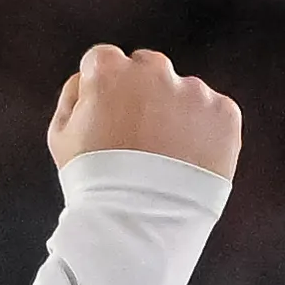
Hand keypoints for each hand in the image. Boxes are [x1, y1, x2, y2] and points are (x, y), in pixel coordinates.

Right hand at [46, 45, 241, 179]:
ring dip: (174, 115)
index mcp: (110, 70)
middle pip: (146, 69)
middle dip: (140, 95)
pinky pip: (212, 115)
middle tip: (135, 139)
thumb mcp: (60, 136)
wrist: (139, 223)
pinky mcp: (224, 113)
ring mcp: (194, 90)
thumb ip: (74, 95)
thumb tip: (89, 79)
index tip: (103, 117)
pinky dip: (203, 134)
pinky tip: (185, 163)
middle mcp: (155, 69)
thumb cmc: (92, 182)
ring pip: (182, 93)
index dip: (100, 90)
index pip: (103, 60)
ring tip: (163, 160)